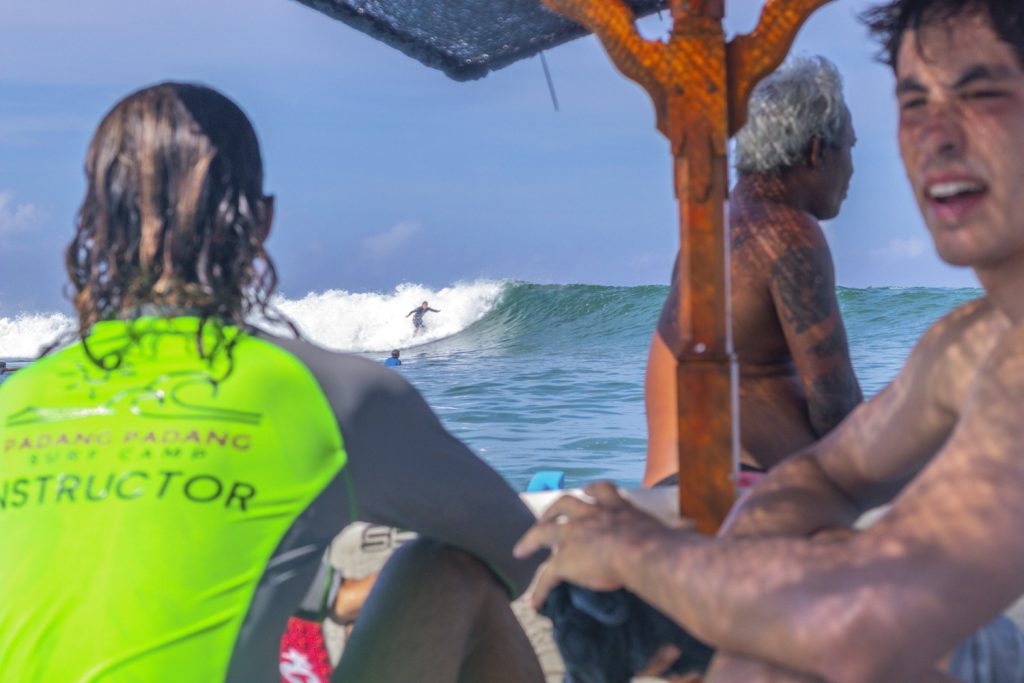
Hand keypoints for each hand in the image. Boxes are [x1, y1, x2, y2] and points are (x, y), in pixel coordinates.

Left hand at [514, 481, 671, 607]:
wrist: (642, 553)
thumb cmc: (663, 544)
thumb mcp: (671, 531)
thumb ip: (681, 530)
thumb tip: (696, 528)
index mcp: (617, 508)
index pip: (602, 490)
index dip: (592, 491)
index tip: (587, 490)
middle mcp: (591, 515)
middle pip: (566, 503)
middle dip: (553, 509)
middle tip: (546, 516)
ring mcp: (574, 535)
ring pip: (545, 531)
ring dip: (532, 537)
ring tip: (522, 547)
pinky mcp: (565, 560)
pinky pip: (546, 575)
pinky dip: (538, 589)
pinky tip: (533, 603)